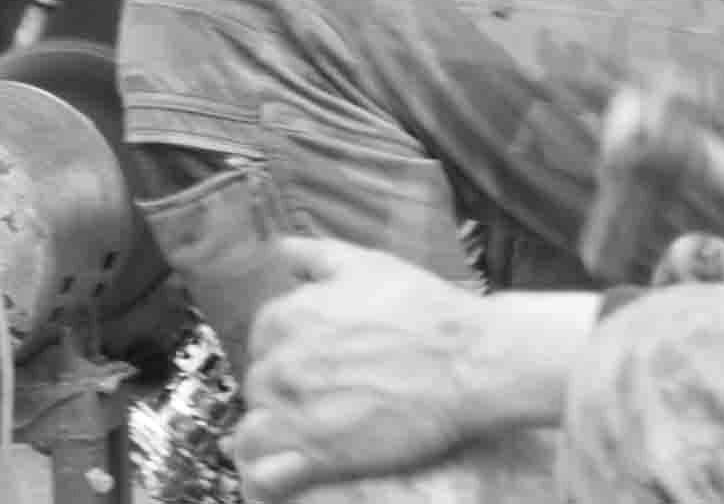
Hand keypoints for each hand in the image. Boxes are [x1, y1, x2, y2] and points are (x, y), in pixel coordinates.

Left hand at [232, 242, 522, 497]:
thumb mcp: (372, 265)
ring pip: (251, 431)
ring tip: (318, 425)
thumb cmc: (427, 311)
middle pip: (259, 384)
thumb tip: (280, 249)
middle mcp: (280, 365)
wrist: (472, 362)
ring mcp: (293, 412)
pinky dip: (271, 472)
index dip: (291, 347)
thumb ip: (317, 254)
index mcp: (288, 317)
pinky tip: (298, 461)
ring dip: (276, 430)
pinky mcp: (313, 455)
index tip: (322, 356)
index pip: (262, 338)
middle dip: (286, 388)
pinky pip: (263, 473)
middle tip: (330, 390)